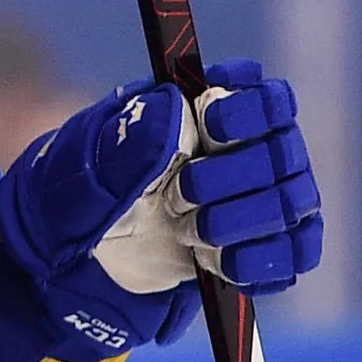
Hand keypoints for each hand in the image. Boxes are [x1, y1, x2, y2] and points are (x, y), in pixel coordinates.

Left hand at [0, 58, 322, 347]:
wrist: (66, 265)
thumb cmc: (73, 200)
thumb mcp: (80, 171)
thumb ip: (126, 142)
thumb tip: (174, 106)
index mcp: (200, 115)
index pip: (263, 95)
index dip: (248, 106)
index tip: (212, 121)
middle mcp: (240, 154)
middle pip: (283, 151)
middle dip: (235, 174)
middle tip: (182, 194)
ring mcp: (255, 203)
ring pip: (293, 203)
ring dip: (246, 219)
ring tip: (190, 230)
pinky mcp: (258, 252)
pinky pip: (294, 255)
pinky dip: (262, 261)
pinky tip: (219, 261)